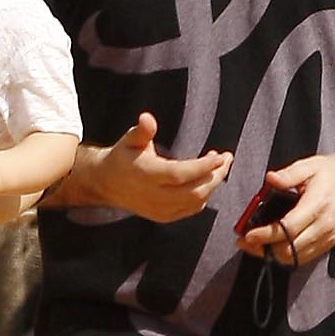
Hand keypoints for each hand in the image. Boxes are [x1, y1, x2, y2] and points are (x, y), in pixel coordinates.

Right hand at [89, 112, 231, 221]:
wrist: (107, 183)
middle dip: (216, 176)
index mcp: (146, 175)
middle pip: (194, 191)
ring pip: (196, 202)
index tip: (220, 155)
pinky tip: (208, 180)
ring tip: (220, 166)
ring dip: (212, 184)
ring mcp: (160, 209)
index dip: (203, 167)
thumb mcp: (129, 139)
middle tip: (227, 158)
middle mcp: (153, 196)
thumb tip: (147, 119)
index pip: (180, 174)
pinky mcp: (164, 216)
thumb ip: (141, 131)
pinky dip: (204, 195)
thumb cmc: (123, 157)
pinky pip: (191, 208)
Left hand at [235, 152, 334, 264]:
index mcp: (318, 204)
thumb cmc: (331, 172)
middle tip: (245, 241)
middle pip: (289, 249)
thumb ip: (288, 174)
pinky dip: (286, 256)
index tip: (248, 235)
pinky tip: (273, 247)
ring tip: (255, 246)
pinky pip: (305, 257)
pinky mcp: (330, 242)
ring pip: (295, 258)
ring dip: (272, 255)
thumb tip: (270, 179)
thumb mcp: (308, 165)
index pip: (287, 228)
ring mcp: (328, 237)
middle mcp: (324, 225)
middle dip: (263, 249)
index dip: (265, 235)